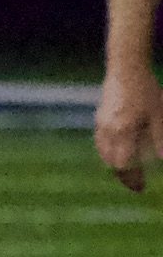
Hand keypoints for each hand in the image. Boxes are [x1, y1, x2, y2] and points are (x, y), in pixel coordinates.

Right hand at [94, 66, 162, 191]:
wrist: (126, 69)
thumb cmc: (146, 90)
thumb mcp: (159, 115)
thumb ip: (160, 139)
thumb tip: (162, 160)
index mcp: (123, 132)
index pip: (123, 164)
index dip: (132, 178)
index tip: (140, 187)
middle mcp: (108, 130)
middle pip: (111, 162)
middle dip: (122, 174)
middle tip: (135, 182)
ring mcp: (101, 123)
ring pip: (103, 152)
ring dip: (114, 163)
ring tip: (127, 170)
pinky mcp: (99, 117)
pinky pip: (100, 141)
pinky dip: (108, 151)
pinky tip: (118, 150)